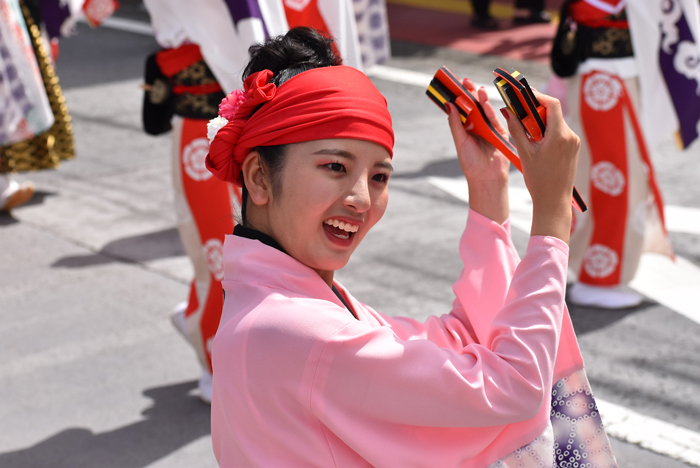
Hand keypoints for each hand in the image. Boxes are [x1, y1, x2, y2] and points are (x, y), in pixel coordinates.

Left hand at [447, 78, 509, 223]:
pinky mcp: (500, 132)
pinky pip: (494, 118)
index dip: (458, 97)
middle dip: (469, 94)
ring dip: (480, 98)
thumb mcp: (460, 141)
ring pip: (484, 110)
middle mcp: (477, 127)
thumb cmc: (471, 163)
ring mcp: (489, 128)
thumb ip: (456, 123)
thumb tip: (449, 105)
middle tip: (465, 81)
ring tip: (475, 88)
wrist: (487, 178)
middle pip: (473, 106)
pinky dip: (489, 109)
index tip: (454, 85)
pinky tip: (484, 101)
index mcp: (465, 129)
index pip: (461, 110)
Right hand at [503, 89, 579, 242]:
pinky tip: (536, 143)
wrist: (554, 201)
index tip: (523, 96)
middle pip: (553, 112)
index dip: (537, 96)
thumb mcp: (525, 153)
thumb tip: (508, 111)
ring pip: (555, 123)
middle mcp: (570, 136)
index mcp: (560, 135)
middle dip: (536, 111)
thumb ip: (517, 129)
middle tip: (520, 114)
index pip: (552, 104)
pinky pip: (559, 133)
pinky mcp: (573, 148)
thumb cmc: (539, 180)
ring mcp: (573, 142)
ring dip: (540, 122)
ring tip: (526, 132)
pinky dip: (547, 132)